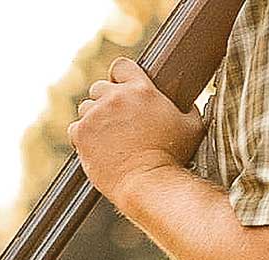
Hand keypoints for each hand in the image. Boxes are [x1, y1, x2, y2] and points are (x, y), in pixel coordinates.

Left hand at [69, 58, 205, 212]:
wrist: (150, 185)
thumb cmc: (173, 160)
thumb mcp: (192, 129)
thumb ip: (188, 109)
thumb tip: (187, 103)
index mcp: (141, 90)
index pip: (121, 66)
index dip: (120, 78)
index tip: (123, 92)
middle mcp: (115, 97)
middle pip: (100, 88)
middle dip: (107, 103)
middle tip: (120, 125)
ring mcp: (95, 114)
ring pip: (86, 108)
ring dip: (95, 121)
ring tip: (111, 141)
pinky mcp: (82, 133)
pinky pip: (76, 129)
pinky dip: (85, 139)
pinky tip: (101, 150)